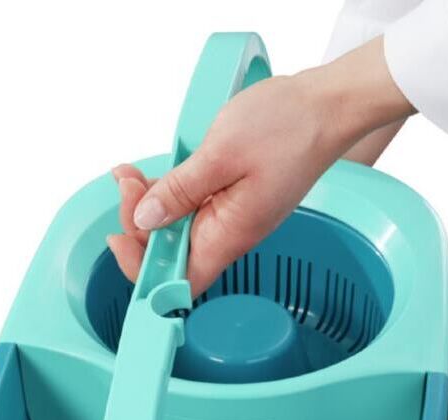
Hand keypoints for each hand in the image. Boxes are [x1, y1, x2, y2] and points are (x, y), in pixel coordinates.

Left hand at [108, 37, 413, 295]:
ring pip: (177, 228)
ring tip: (130, 173)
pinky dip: (166, 193)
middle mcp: (230, 235)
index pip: (179, 282)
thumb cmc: (286, 128)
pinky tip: (152, 172)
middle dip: (138, 224)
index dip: (144, 272)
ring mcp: (231, 218)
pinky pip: (191, 207)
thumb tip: (145, 221)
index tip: (121, 238)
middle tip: (127, 183)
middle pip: (171, 254)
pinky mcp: (232, 199)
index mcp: (229, 235)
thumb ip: (180, 191)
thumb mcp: (221, 155)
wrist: (326, 108)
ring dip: (148, 205)